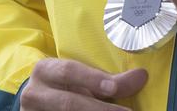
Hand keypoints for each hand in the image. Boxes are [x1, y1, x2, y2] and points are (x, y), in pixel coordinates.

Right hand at [19, 58, 147, 109]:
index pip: (68, 71)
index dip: (91, 79)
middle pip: (68, 103)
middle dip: (100, 110)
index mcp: (45, 70)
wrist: (37, 100)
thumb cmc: (63, 84)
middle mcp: (35, 93)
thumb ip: (107, 79)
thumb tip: (141, 76)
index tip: (113, 89)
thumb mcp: (79, 77)